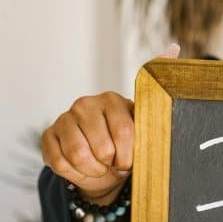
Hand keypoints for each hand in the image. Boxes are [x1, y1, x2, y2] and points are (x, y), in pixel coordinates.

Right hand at [41, 43, 180, 204]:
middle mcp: (85, 104)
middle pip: (102, 148)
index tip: (130, 160)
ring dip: (94, 171)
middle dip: (111, 164)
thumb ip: (158, 89)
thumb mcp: (145, 122)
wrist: (101, 161)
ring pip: (79, 157)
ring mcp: (64, 119)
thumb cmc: (125, 142)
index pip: (124, 132)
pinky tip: (84, 169)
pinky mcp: (48, 136)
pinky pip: (61, 164)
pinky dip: (76, 174)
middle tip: (114, 163)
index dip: (128, 155)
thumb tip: (174, 47)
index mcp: (111, 99)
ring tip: (101, 166)